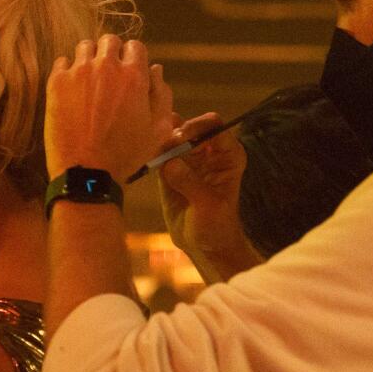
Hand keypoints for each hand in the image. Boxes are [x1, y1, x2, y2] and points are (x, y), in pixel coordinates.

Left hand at [44, 35, 175, 179]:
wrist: (87, 174)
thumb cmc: (126, 156)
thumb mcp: (159, 130)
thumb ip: (162, 94)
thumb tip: (156, 69)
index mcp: (134, 76)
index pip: (135, 46)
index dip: (132, 59)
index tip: (127, 72)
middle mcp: (107, 67)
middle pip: (109, 40)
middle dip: (111, 53)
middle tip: (108, 74)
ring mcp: (79, 72)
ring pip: (84, 47)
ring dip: (89, 58)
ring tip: (89, 79)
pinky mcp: (56, 83)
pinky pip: (62, 61)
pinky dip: (67, 70)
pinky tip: (71, 88)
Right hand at [158, 113, 263, 282]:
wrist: (204, 245)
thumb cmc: (216, 226)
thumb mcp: (208, 206)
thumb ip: (191, 183)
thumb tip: (170, 164)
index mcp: (227, 155)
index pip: (214, 126)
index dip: (197, 127)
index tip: (180, 137)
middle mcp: (208, 152)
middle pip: (190, 128)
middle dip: (175, 133)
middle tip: (164, 146)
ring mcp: (188, 159)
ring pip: (172, 138)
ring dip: (160, 141)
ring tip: (152, 152)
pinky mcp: (170, 169)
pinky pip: (159, 154)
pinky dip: (150, 153)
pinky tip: (145, 156)